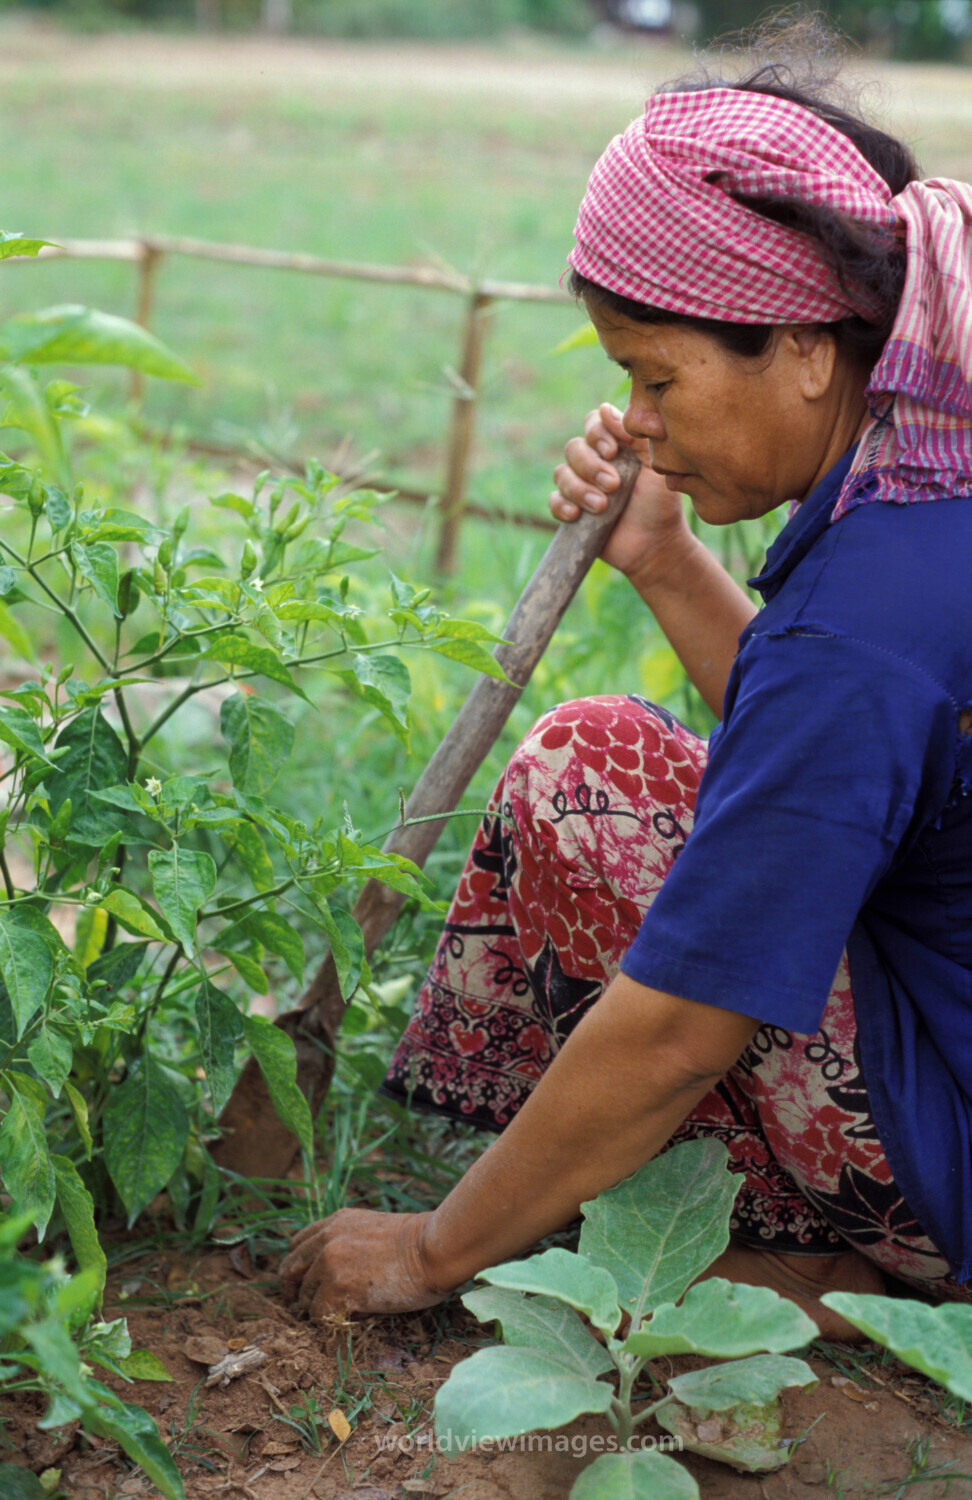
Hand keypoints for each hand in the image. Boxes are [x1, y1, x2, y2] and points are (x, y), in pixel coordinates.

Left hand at [278, 1208, 447, 1320]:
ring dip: (320, 1309)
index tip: (306, 1283)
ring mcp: (329, 1264)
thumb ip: (351, 1241)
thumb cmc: (419, 1243)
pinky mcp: (337, 1288)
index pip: (298, 1244)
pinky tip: (359, 1315)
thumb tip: (342, 1270)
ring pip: (304, 1298)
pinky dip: (335, 1321)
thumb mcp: (374, 1229)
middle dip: (295, 1291)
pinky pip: (319, 1316)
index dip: (299, 1267)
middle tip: (306, 1307)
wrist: (433, 1248)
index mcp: (336, 1222)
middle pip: (289, 1270)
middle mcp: (326, 1239)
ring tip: (347, 1311)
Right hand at [551, 403, 690, 584]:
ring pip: (561, 473)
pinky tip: (577, 515)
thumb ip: (633, 435)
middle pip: (574, 448)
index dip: (597, 433)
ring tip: (602, 507)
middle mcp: (595, 461)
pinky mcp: (571, 510)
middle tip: (614, 485)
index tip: (614, 452)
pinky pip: (553, 501)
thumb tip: (605, 409)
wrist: (655, 544)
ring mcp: (581, 486)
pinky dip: (562, 506)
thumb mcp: (654, 464)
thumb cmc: (659, 503)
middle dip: (591, 466)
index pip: (593, 423)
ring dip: (579, 488)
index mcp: (615, 445)